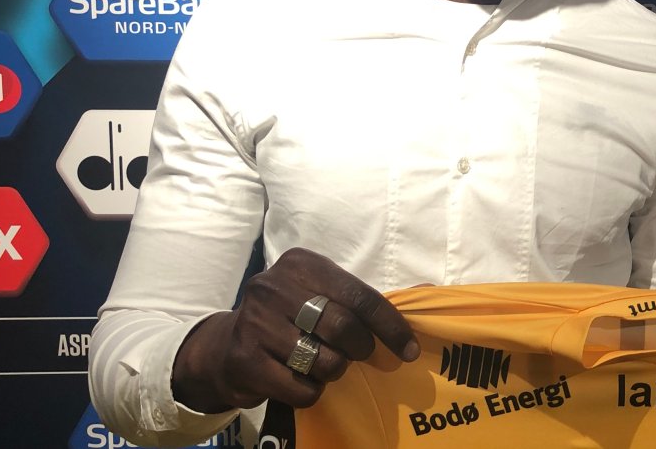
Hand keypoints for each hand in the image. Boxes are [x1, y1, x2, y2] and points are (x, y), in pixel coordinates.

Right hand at [171, 247, 419, 411]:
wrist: (226, 348)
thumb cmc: (290, 319)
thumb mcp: (323, 295)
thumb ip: (366, 298)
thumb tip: (428, 293)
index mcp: (301, 263)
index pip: (360, 295)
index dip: (390, 326)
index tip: (409, 350)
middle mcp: (273, 286)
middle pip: (344, 327)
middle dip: (361, 348)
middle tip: (357, 354)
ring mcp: (254, 323)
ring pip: (325, 361)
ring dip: (334, 370)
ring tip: (322, 362)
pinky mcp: (245, 360)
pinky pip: (302, 389)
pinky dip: (312, 391)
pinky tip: (301, 380)